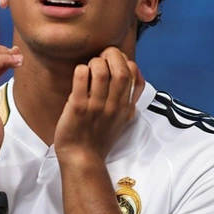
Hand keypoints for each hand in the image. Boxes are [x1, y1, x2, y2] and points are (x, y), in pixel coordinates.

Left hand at [54, 47, 144, 167]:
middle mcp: (114, 105)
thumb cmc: (99, 138)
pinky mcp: (78, 108)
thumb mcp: (122, 118)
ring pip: (101, 71)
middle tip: (100, 57)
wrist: (82, 159)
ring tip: (89, 68)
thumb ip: (130, 98)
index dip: (123, 60)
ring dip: (94, 62)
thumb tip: (135, 74)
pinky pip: (81, 80)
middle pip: (120, 69)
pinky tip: (79, 74)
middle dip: (110, 55)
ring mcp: (96, 106)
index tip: (112, 62)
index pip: (133, 73)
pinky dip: (81, 70)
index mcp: (125, 105)